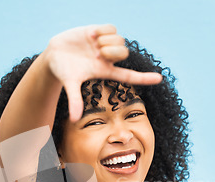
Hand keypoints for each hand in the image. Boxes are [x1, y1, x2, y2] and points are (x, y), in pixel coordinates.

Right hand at [44, 24, 162, 121]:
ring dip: (107, 41)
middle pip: (124, 53)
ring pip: (120, 40)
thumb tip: (74, 120)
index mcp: (105, 71)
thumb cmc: (63, 72)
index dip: (144, 78)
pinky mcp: (99, 31)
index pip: (129, 76)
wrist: (54, 55)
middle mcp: (108, 59)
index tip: (160, 79)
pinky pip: (111, 28)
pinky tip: (91, 35)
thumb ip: (74, 100)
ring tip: (92, 44)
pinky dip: (102, 31)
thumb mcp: (70, 84)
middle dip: (113, 52)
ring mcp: (105, 44)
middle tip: (98, 53)